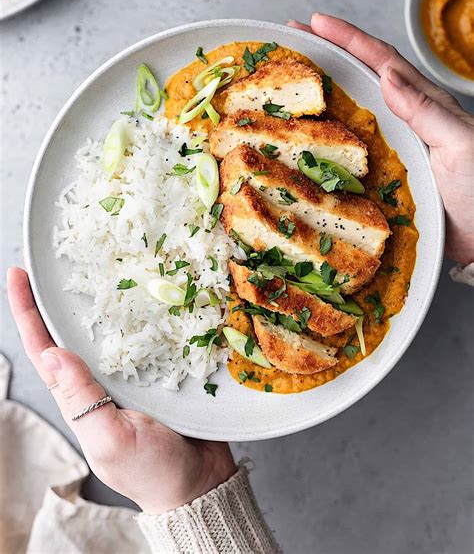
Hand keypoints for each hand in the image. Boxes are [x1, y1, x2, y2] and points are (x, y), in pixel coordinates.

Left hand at [7, 267, 235, 513]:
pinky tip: (148, 293)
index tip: (18, 275)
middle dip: (58, 297)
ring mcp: (128, 376)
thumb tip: (51, 354)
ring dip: (100, 300)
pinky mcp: (158, 371)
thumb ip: (81, 401)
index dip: (27, 312)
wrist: (199, 483)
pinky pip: (144, 336)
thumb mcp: (111, 440)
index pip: (43, 349)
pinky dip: (142, 313)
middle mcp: (98, 383)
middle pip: (69, 333)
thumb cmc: (152, 471)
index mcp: (79, 399)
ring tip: (98, 266)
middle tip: (56, 260)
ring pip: (107, 330)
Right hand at [289, 14, 473, 264]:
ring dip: (318, 95)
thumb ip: (426, 110)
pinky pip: (344, 153)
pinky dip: (321, 142)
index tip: (316, 21)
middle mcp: (401, 121)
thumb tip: (386, 75)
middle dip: (326, 54)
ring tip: (286, 81)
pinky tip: (299, 142)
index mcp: (422, 105)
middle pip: (358, 78)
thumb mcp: (460, 143)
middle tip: (291, 37)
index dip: (349, 39)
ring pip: (347, 113)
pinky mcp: (381, 178)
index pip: (380, 61)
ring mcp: (389, 149)